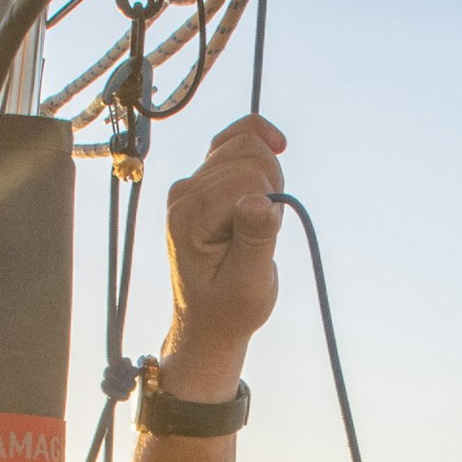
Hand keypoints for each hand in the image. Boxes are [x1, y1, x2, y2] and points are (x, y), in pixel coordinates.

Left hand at [160, 116, 286, 399]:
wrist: (208, 321)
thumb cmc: (229, 308)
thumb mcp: (248, 284)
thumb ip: (254, 239)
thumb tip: (261, 200)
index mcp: (191, 215)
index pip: (248, 178)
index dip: (270, 204)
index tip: (266, 237)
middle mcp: (185, 193)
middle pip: (247, 154)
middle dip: (271, 185)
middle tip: (266, 229)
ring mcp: (192, 185)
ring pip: (244, 144)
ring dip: (267, 173)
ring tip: (262, 214)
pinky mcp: (203, 183)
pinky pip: (233, 141)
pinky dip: (257, 140)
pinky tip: (276, 144)